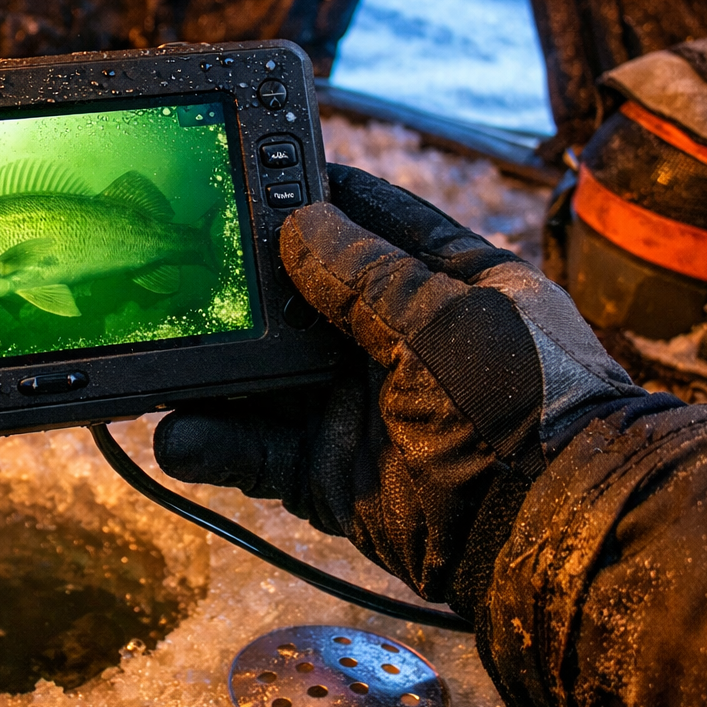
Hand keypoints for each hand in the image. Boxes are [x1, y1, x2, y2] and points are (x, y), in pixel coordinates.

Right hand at [154, 164, 643, 609]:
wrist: (549, 535)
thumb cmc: (522, 404)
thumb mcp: (447, 317)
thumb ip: (363, 273)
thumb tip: (294, 224)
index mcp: (446, 284)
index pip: (369, 219)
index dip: (313, 194)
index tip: (251, 171)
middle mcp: (396, 341)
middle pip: (300, 297)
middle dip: (242, 284)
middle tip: (176, 262)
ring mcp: (358, 408)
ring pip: (264, 377)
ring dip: (211, 370)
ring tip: (157, 353)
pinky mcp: (327, 473)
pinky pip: (254, 452)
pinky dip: (212, 445)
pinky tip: (176, 436)